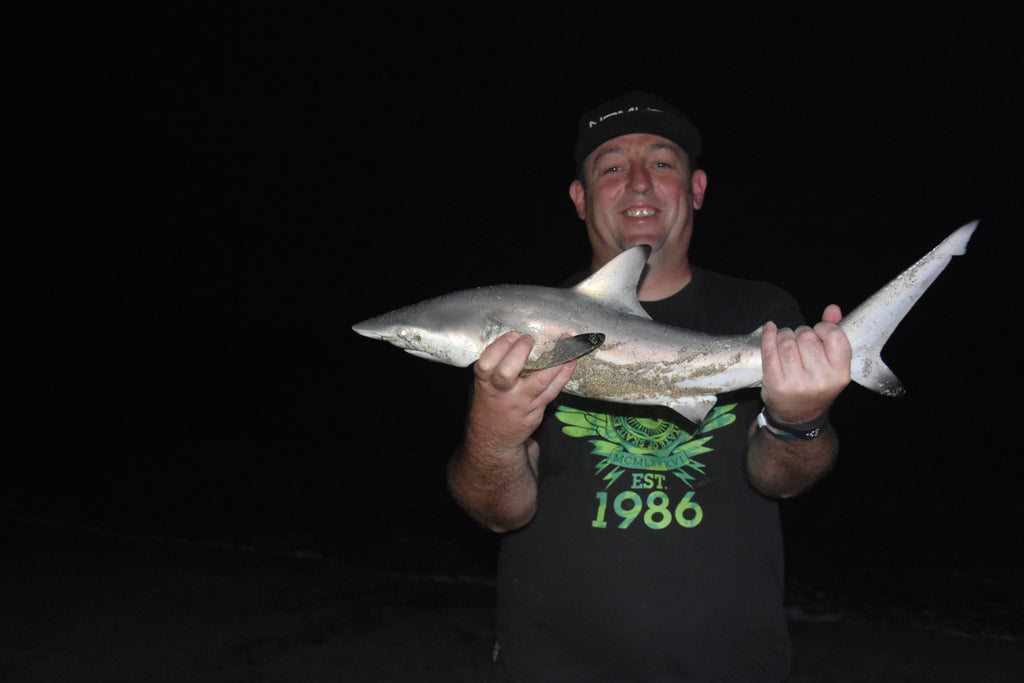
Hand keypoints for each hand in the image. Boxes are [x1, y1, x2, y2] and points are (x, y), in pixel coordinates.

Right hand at [467, 332, 576, 451]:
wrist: (494, 441)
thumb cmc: (492, 404)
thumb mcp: (484, 386)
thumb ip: (497, 366)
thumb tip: (517, 338)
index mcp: (485, 384)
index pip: (486, 364)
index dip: (500, 347)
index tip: (512, 335)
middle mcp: (502, 393)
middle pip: (507, 372)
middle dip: (520, 352)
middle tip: (529, 339)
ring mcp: (521, 403)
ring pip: (540, 380)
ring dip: (555, 360)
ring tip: (565, 345)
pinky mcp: (536, 410)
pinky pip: (553, 390)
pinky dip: (564, 374)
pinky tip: (572, 360)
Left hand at [760, 304, 851, 424]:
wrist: (798, 416)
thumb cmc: (816, 385)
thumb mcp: (832, 366)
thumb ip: (834, 336)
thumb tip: (833, 308)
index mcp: (840, 374)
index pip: (834, 335)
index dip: (823, 328)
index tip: (817, 332)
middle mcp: (820, 380)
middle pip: (806, 336)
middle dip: (801, 332)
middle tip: (799, 340)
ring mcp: (797, 383)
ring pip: (787, 341)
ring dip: (784, 335)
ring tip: (786, 341)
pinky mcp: (776, 384)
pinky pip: (769, 351)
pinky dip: (768, 335)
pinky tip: (770, 329)